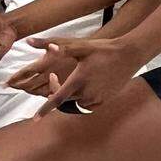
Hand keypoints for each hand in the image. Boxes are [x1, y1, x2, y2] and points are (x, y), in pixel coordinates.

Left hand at [19, 34, 140, 114]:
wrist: (129, 55)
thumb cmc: (103, 49)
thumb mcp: (80, 46)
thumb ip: (56, 46)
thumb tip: (31, 41)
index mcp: (78, 80)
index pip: (56, 99)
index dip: (45, 109)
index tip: (35, 119)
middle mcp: (87, 93)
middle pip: (64, 99)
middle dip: (56, 91)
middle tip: (54, 76)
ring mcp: (97, 98)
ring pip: (76, 103)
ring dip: (69, 95)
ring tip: (73, 79)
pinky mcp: (105, 101)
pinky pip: (87, 105)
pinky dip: (82, 99)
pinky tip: (85, 86)